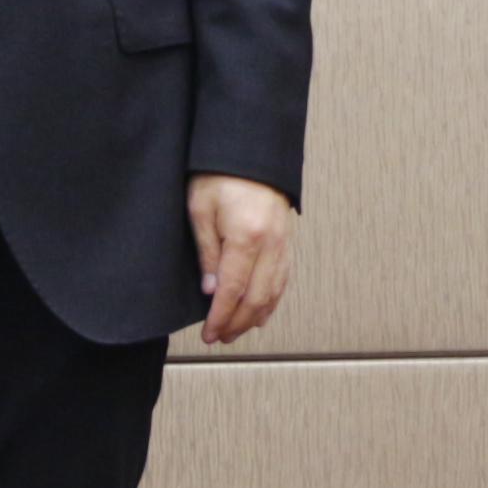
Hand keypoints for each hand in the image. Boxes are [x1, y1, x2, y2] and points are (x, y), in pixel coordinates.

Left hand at [188, 174, 295, 345]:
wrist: (250, 149)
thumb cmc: (220, 173)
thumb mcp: (200, 209)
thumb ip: (207, 252)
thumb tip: (212, 290)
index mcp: (246, 237)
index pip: (233, 290)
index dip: (221, 316)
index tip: (209, 333)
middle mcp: (270, 244)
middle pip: (256, 298)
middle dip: (237, 323)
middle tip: (219, 337)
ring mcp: (282, 243)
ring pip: (273, 292)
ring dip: (255, 316)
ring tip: (237, 331)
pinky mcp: (286, 240)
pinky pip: (283, 278)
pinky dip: (273, 300)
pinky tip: (262, 312)